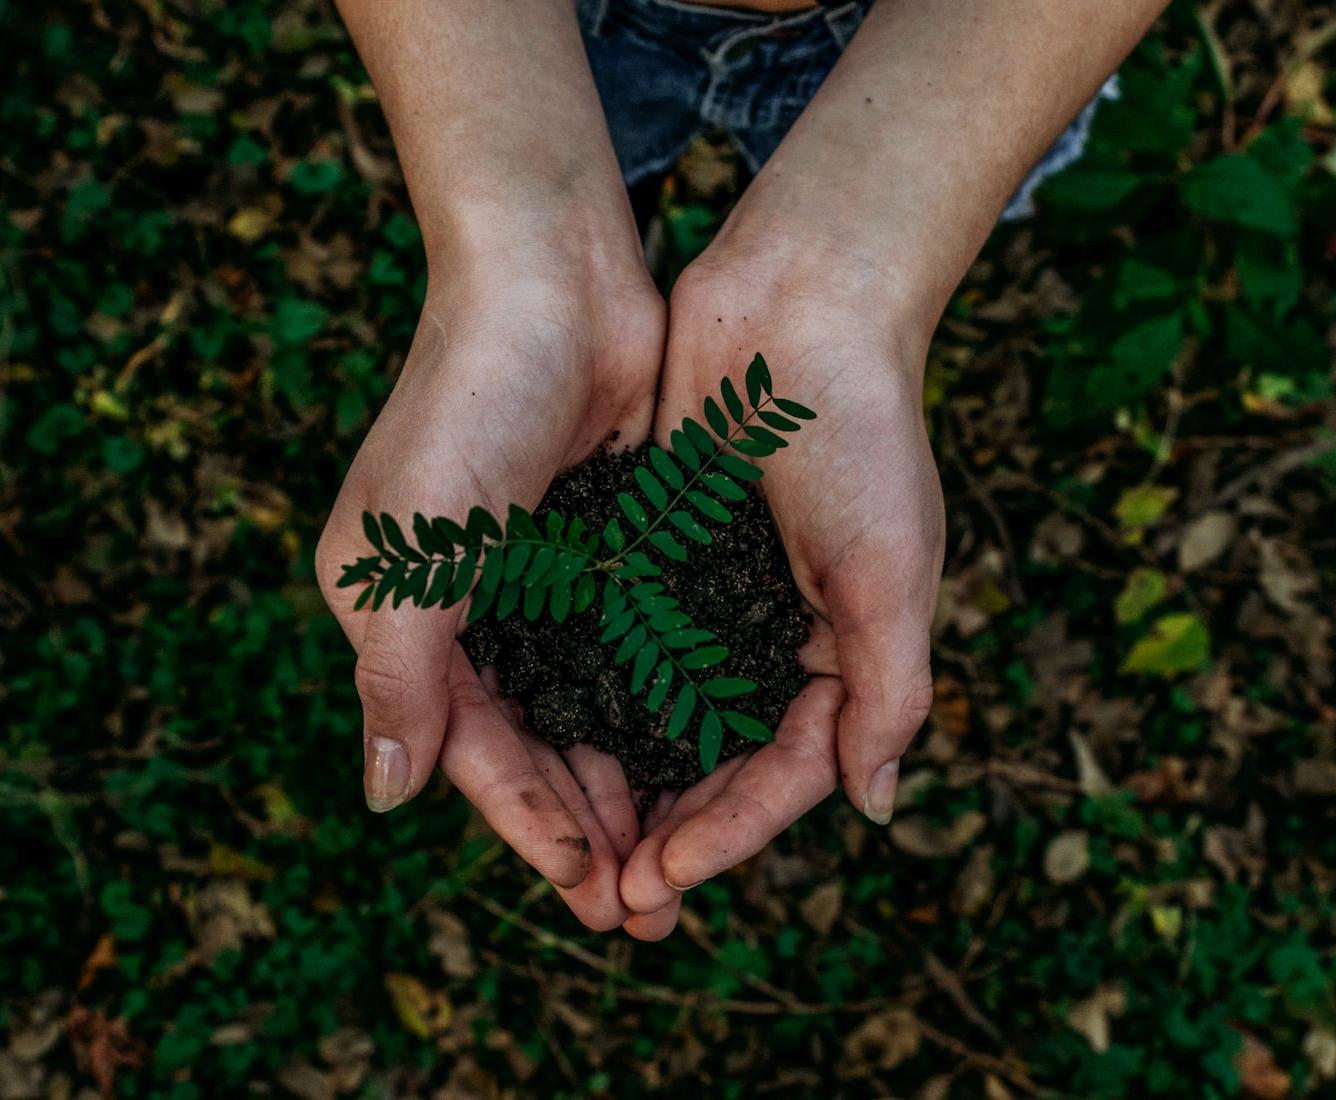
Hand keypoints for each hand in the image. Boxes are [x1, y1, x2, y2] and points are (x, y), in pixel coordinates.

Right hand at [317, 238, 664, 930]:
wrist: (552, 280)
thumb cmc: (467, 404)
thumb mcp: (410, 549)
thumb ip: (397, 676)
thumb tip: (384, 797)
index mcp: (407, 616)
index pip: (470, 748)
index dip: (527, 822)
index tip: (589, 886)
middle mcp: (473, 608)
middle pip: (533, 744)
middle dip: (586, 824)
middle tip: (645, 906)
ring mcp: (544, 580)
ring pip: (589, 709)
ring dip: (629, 781)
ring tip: (679, 854)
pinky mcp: (608, 548)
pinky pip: (634, 650)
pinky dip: (660, 706)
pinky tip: (701, 756)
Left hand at [617, 244, 945, 939]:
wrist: (800, 304)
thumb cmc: (862, 434)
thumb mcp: (893, 570)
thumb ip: (889, 690)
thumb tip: (875, 806)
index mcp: (840, 651)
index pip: (786, 771)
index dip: (730, 832)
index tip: (664, 878)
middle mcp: (772, 635)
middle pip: (718, 761)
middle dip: (671, 831)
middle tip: (612, 900)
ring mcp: (710, 596)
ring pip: (661, 715)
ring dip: (624, 782)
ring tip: (576, 848)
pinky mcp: (656, 552)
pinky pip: (621, 642)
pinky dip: (592, 694)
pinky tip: (549, 740)